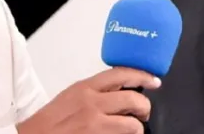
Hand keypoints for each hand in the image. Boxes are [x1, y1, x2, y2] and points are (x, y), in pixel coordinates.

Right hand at [16, 67, 161, 133]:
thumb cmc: (49, 121)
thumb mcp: (70, 97)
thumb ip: (92, 93)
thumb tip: (118, 92)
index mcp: (84, 88)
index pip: (120, 74)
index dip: (142, 75)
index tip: (153, 80)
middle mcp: (91, 103)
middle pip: (134, 99)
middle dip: (144, 108)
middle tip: (142, 113)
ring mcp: (96, 124)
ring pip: (134, 125)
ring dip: (135, 129)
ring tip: (128, 130)